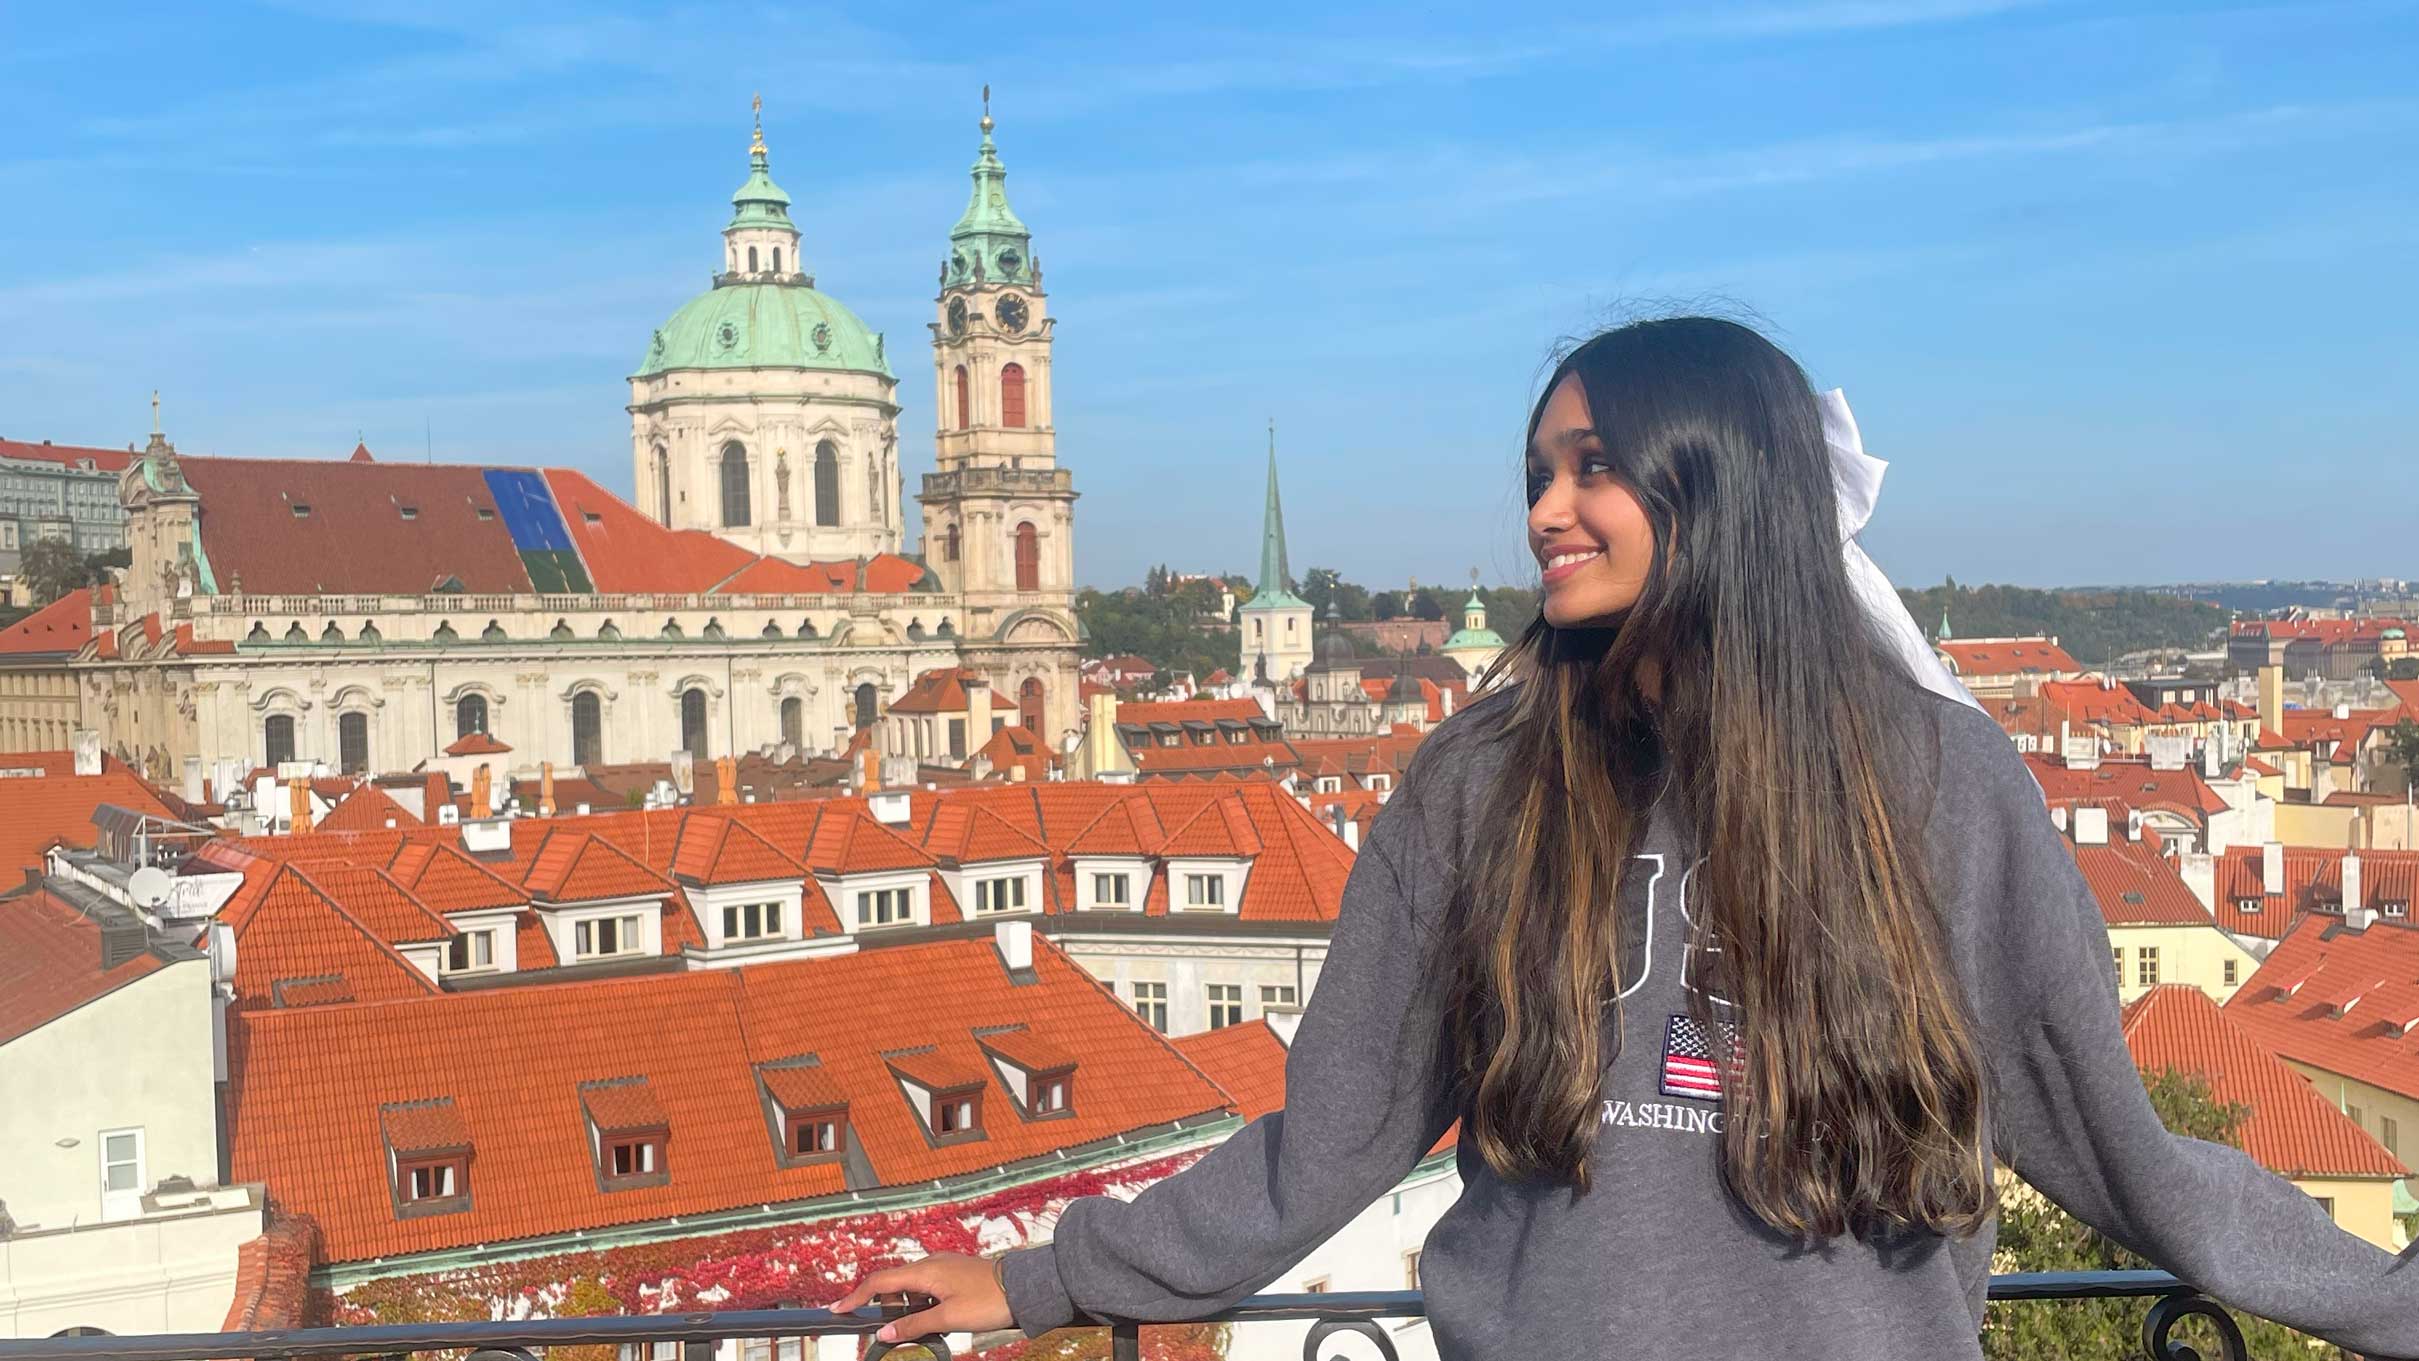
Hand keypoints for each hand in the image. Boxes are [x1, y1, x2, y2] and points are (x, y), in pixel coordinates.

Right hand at [829, 1252, 1012, 1343]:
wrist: (1023, 1288)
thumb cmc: (989, 1300)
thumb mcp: (948, 1318)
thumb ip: (914, 1324)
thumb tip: (885, 1332)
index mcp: (925, 1270)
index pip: (879, 1280)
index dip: (857, 1295)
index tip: (839, 1309)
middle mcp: (931, 1263)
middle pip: (893, 1283)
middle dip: (886, 1307)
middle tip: (891, 1330)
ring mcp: (943, 1266)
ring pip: (911, 1287)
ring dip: (906, 1307)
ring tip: (923, 1327)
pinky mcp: (953, 1273)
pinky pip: (926, 1287)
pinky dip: (921, 1303)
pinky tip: (935, 1319)